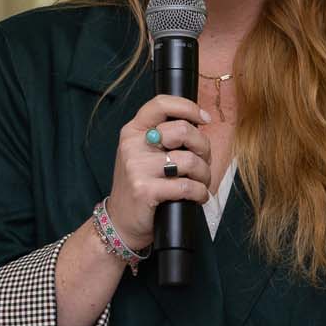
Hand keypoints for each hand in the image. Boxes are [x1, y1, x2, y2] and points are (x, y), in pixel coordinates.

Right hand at [105, 96, 212, 249]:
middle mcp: (132, 145)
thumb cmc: (141, 185)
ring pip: (190, 161)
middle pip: (183, 130)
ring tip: (201, 183)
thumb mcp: (143, 154)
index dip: (188, 107)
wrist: (121, 221)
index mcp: (133, 131)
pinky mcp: (145, 190)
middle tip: (204, 161)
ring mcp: (137, 168)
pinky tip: (198, 197)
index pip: (161, 104)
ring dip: (204, 174)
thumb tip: (199, 124)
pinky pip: (187, 186)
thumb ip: (164, 137)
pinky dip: (200, 193)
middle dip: (204, 147)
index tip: (204, 119)